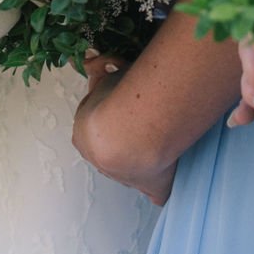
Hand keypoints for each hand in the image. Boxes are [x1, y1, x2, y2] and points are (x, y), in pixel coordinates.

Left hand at [74, 50, 175, 205]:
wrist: (131, 131)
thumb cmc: (117, 100)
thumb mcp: (106, 76)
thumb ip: (100, 71)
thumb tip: (90, 60)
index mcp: (83, 138)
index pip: (93, 128)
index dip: (108, 111)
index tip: (122, 98)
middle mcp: (101, 162)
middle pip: (113, 149)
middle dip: (125, 133)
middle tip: (144, 112)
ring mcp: (126, 177)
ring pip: (133, 167)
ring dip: (143, 154)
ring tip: (161, 130)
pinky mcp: (152, 188)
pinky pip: (157, 192)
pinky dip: (162, 187)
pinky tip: (171, 174)